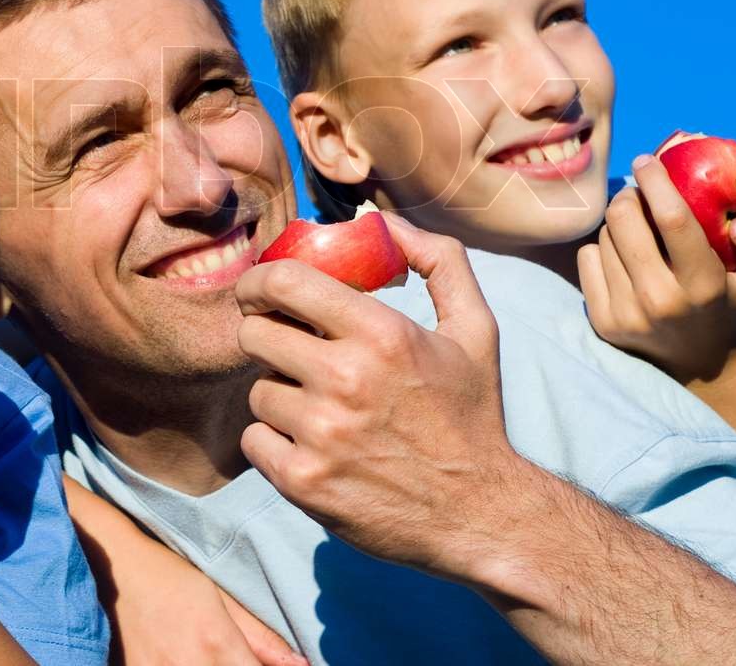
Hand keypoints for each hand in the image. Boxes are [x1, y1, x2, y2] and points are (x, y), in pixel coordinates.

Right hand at [106, 547, 305, 664]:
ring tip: (201, 654)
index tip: (263, 665)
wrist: (112, 568)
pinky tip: (178, 657)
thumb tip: (303, 665)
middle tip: (224, 656)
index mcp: (217, 643)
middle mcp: (188, 665)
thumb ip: (261, 639)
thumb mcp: (220, 597)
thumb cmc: (169, 575)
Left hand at [235, 213, 520, 577]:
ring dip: (279, 395)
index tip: (260, 292)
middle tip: (291, 351)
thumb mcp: (475, 330)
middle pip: (254, 334)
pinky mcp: (303, 481)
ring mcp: (322, 434)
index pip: (283, 282)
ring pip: (257, 390)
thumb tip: (375, 221)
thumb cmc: (470, 416)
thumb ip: (437, 260)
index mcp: (383, 334)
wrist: (480, 514)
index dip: (259, 282)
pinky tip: (313, 445)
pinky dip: (275, 442)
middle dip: (266, 337)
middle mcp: (347, 380)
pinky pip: (254, 439)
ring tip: (321, 409)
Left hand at [579, 154, 735, 381]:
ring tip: (640, 233)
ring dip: (618, 224)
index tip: (646, 160)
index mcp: (703, 285)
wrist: (701, 361)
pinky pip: (587, 258)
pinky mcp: (601, 320)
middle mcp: (660, 301)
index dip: (655, 181)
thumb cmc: (735, 303)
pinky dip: (602, 248)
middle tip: (641, 196)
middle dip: (630, 196)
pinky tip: (624, 259)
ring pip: (604, 237)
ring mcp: (626, 313)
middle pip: (624, 220)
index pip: (672, 219)